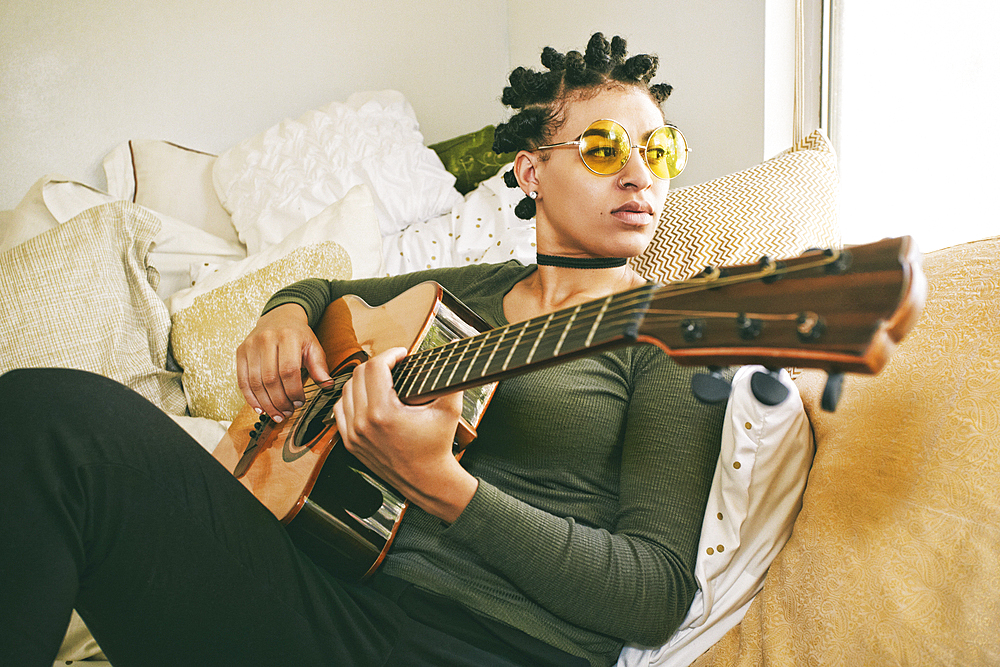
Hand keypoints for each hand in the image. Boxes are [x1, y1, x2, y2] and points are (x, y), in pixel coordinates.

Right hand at [236, 303, 331, 421]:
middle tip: (288, 412)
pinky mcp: (240, 352)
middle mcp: (266, 339)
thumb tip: (327, 385)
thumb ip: (319, 366)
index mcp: (288, 336)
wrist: (279, 317)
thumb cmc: (297, 334)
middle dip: (280, 401)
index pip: (289, 370)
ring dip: (266, 403)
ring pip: (255, 382)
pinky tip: (260, 408)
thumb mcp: (313, 346)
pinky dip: (250, 398)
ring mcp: (250, 346)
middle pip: (270, 379)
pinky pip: (242, 380)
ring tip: (277, 414)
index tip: (300, 402)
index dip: (294, 391)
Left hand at [333, 347, 477, 522]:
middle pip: (358, 375)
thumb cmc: (437, 447)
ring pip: (346, 390)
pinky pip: (340, 410)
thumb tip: (453, 351)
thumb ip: (451, 378)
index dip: (390, 354)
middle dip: (378, 364)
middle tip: (394, 364)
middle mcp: (363, 423)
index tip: (401, 354)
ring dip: (362, 379)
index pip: (375, 367)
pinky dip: (351, 398)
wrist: (427, 480)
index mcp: (384, 413)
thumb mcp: (449, 410)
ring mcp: (354, 434)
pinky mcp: (351, 443)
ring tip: (381, 378)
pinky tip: (366, 396)